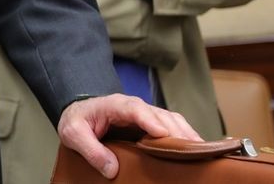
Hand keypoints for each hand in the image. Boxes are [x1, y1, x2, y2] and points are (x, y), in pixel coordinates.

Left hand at [57, 94, 199, 178]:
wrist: (78, 112)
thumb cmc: (76, 121)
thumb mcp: (73, 134)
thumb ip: (90, 149)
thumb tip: (112, 169)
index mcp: (114, 105)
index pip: (135, 109)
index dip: (149, 120)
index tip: (162, 134)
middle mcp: (135, 106)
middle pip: (160, 115)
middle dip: (176, 131)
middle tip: (191, 151)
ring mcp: (146, 114)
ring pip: (171, 120)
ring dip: (186, 134)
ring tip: (200, 153)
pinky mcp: (152, 123)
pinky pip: (172, 126)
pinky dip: (185, 136)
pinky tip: (195, 150)